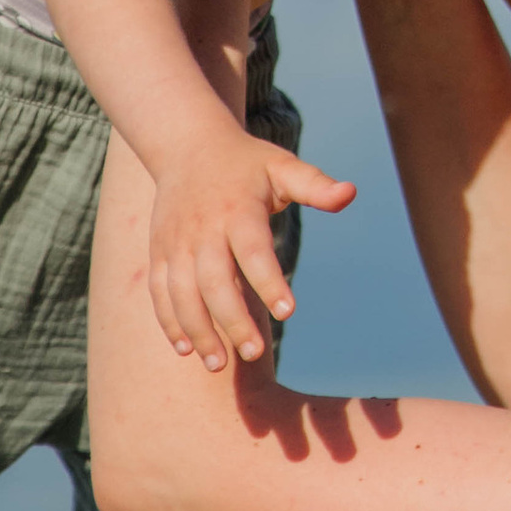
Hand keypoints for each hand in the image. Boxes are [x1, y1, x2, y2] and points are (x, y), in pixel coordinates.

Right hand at [144, 130, 353, 370]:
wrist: (187, 146)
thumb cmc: (246, 164)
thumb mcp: (282, 167)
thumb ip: (315, 185)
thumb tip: (350, 194)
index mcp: (238, 210)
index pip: (254, 251)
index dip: (270, 282)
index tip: (289, 312)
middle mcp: (203, 229)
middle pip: (214, 281)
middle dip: (232, 320)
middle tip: (254, 353)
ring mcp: (176, 243)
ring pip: (182, 293)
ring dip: (197, 330)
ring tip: (218, 364)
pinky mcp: (160, 253)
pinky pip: (160, 292)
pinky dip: (168, 322)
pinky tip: (185, 349)